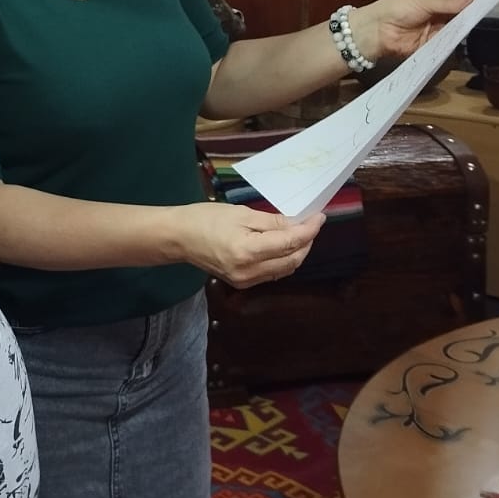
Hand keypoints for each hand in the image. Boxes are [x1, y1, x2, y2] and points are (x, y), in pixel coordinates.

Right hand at [178, 203, 324, 288]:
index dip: (309, 230)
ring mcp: (246, 281)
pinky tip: (283, 246)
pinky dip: (283, 260)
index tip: (320, 217)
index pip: (290, 243)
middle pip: (292, 260)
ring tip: (300, 233)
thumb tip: (297, 224)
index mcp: (248, 251)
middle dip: (306, 242)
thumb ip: (271, 222)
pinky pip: (272, 274)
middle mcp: (249, 272)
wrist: (179, 238)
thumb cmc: (205, 218)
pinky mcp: (243, 283)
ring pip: (285, 270)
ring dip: (297, 252)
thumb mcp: (240, 214)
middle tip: (311, 223)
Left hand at [351, 0, 473, 61]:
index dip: (470, 0)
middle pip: (459, 16)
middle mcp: (438, 16)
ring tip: (475, 23)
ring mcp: (435, 32)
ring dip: (462, 28)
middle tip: (485, 13)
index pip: (457, 0)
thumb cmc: (396, 10)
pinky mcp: (431, 47)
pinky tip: (462, 37)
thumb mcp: (422, 2)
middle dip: (469, 15)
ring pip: (455, 30)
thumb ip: (447, 3)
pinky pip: (446, 44)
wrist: (375, 31)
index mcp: (435, 1)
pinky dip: (453, 42)